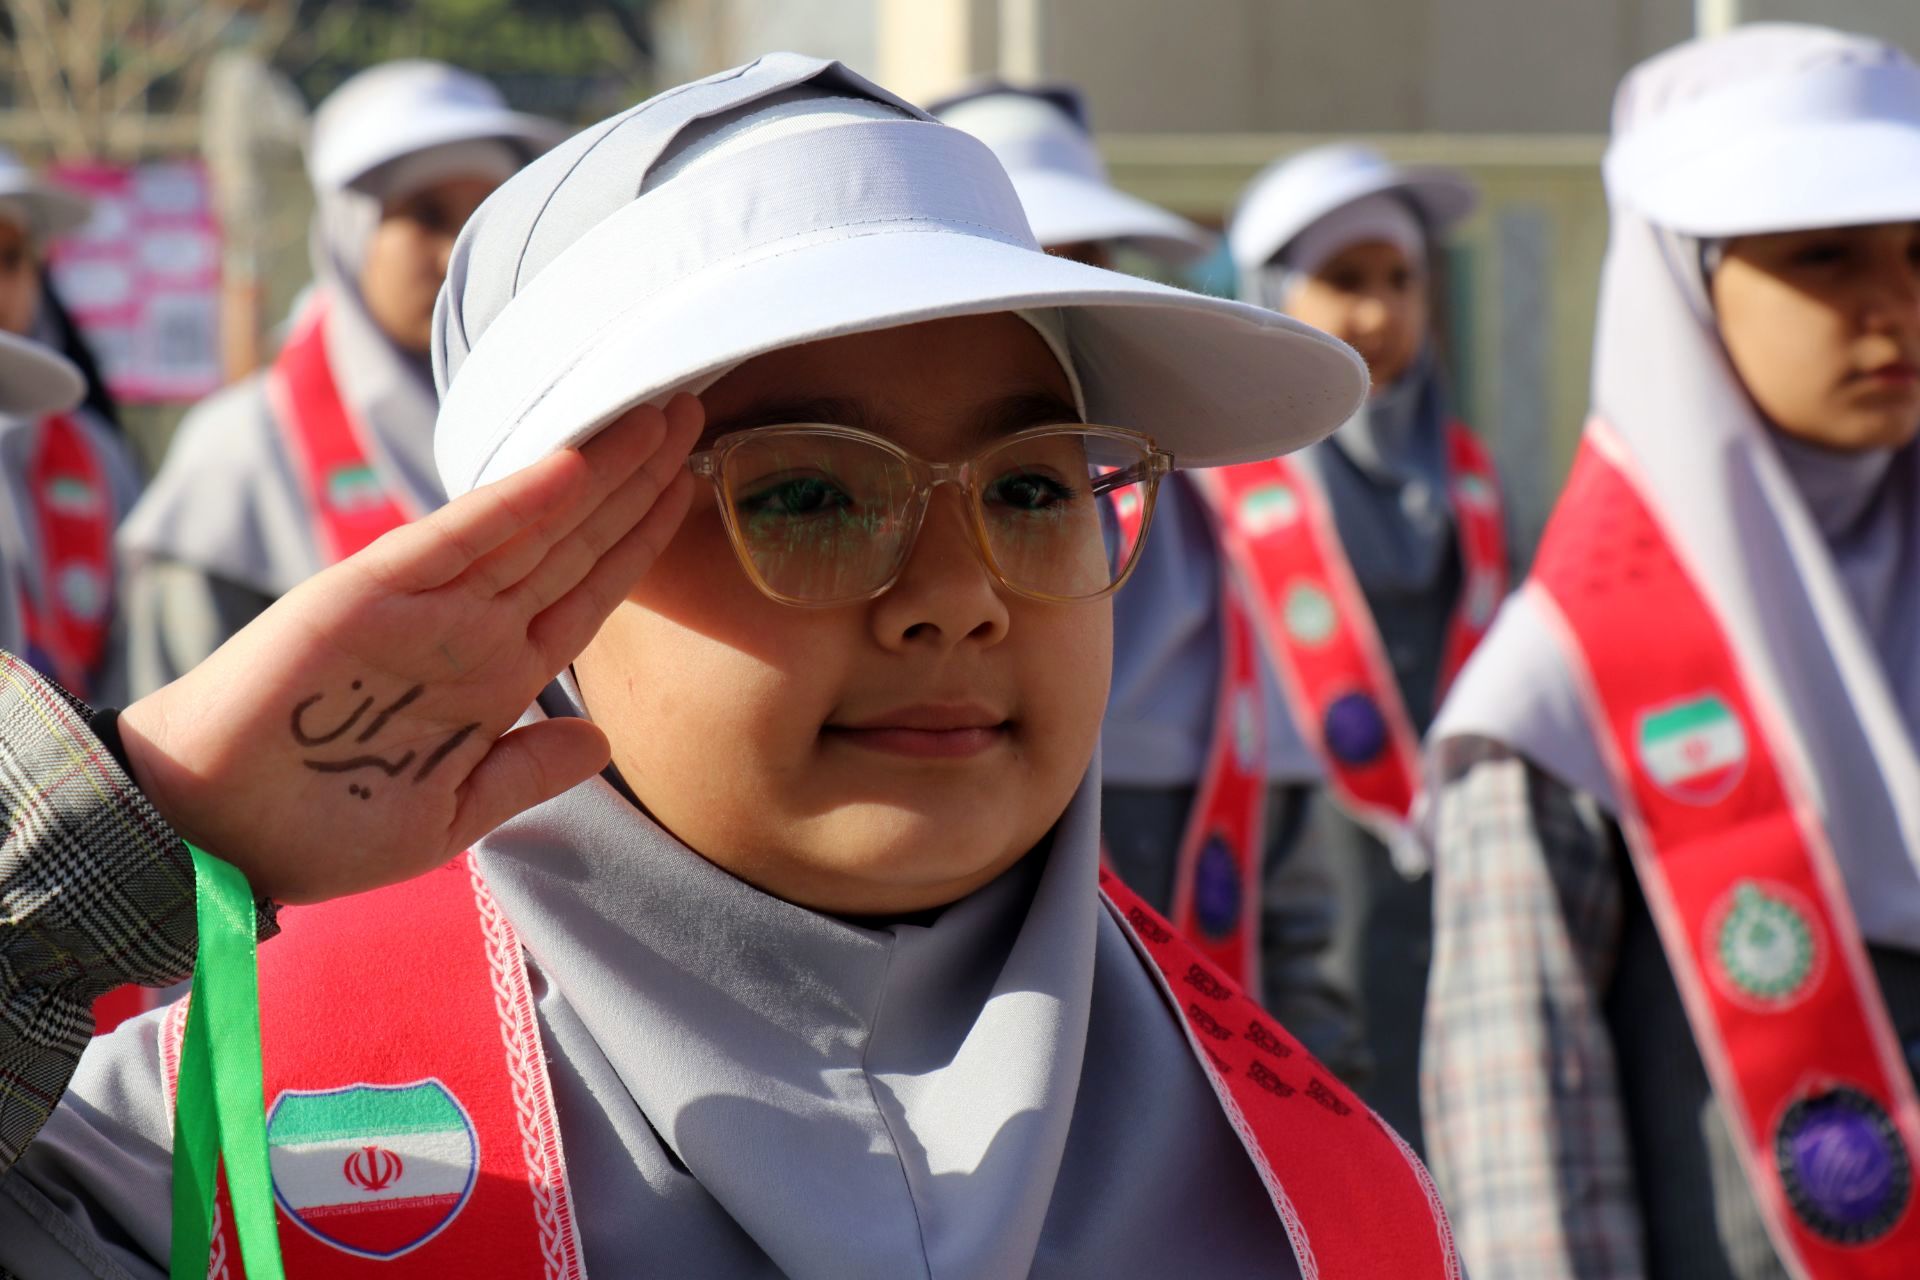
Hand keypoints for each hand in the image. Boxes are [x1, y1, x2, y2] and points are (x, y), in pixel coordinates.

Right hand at [119, 396, 702, 903]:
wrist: (212, 840)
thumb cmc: (323, 828)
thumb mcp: (452, 816)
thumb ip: (526, 773)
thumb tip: (602, 740)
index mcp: (494, 679)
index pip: (587, 594)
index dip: (640, 540)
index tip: (691, 484)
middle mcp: (468, 630)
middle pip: (573, 542)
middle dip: (636, 480)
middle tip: (693, 408)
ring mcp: (421, 606)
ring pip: (530, 525)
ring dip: (597, 470)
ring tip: (659, 414)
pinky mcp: (365, 595)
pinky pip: (453, 542)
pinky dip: (511, 503)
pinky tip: (570, 464)